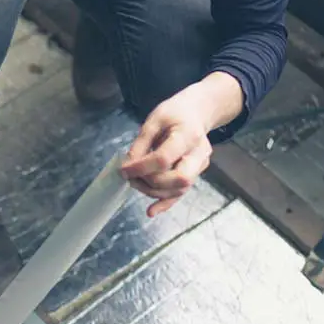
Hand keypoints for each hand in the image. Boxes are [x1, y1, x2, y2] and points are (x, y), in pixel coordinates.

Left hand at [122, 72, 242, 216]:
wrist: (198, 112)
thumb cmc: (175, 113)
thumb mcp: (154, 120)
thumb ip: (141, 143)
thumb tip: (129, 165)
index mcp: (188, 135)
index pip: (164, 159)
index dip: (141, 168)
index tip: (124, 170)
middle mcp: (198, 154)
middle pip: (178, 179)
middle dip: (151, 182)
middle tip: (132, 177)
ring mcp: (200, 166)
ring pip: (178, 190)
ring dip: (153, 192)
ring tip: (136, 182)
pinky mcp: (195, 174)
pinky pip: (180, 193)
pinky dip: (165, 203)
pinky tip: (151, 211)